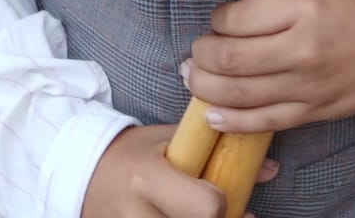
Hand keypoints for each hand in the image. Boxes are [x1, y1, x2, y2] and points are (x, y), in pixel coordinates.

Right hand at [82, 124, 277, 217]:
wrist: (83, 174)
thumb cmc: (134, 155)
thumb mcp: (170, 142)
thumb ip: (216, 153)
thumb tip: (271, 168)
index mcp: (148, 178)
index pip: (207, 208)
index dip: (222, 204)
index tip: (221, 195)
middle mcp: (136, 214)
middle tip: (220, 211)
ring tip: (207, 213)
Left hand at [185, 0, 354, 133]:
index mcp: (304, 8)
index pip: (240, 19)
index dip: (218, 19)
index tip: (218, 17)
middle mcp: (302, 50)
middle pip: (232, 59)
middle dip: (203, 54)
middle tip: (196, 48)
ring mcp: (308, 86)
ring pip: (242, 94)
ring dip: (207, 87)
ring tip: (192, 76)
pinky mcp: (315, 111)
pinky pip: (266, 122)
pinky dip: (234, 121)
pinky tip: (212, 115)